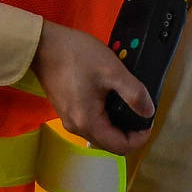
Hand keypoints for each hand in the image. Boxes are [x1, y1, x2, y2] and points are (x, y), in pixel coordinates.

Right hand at [35, 20, 155, 155]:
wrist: (43, 44)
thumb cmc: (77, 56)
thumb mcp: (112, 71)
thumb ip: (134, 93)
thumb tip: (148, 112)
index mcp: (88, 123)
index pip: (121, 147)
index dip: (140, 137)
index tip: (148, 118)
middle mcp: (77, 128)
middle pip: (110, 143)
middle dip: (130, 131)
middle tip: (141, 109)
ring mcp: (69, 119)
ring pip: (101, 133)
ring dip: (118, 124)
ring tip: (128, 102)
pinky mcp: (66, 110)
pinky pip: (91, 122)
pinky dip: (106, 116)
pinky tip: (111, 97)